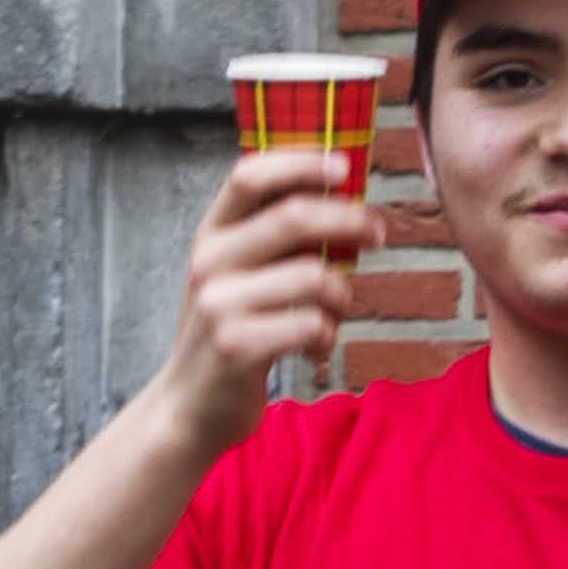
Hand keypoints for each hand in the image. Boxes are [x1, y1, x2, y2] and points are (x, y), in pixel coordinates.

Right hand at [150, 147, 376, 456]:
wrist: (189, 406)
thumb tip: (343, 199)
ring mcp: (218, 304)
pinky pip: (310, 325)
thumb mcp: (235, 275)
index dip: (300, 162)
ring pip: (314, 277)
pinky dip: (327, 336)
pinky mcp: (235, 346)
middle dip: (349, 220)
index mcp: (210, 234)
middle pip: (293, 217)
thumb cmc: (229, 332)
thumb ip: (273, 238)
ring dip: (342, 297)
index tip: (344, 166)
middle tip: (378, 234)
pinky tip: (317, 348)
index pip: (250, 174)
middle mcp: (209, 262)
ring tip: (335, 316)